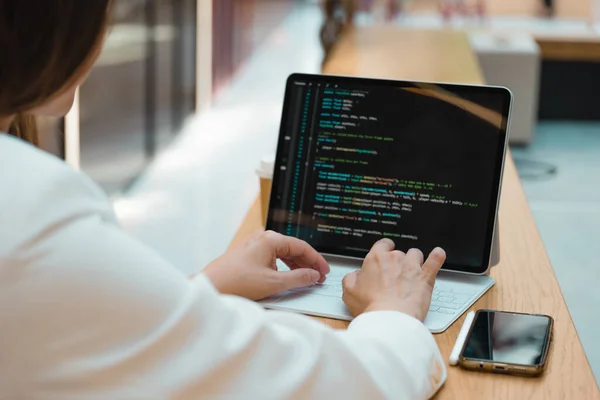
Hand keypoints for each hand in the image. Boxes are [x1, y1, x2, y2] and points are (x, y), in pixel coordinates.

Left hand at [202, 230, 329, 299]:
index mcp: (271, 239)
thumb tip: (313, 275)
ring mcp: (255, 246)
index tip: (324, 271)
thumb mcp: (274, 282)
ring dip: (296, 265)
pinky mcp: (249, 255)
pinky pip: (273, 258)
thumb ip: (298, 278)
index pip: (302, 246)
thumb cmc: (236, 282)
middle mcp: (263, 238)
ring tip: (306, 278)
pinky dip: (284, 267)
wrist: (211, 287)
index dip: (316, 260)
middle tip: (318, 277)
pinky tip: (288, 277)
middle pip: (293, 248)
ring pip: (283, 253)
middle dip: (307, 263)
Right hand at [342, 238, 445, 320]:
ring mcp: (412, 266)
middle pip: (398, 252)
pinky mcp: (425, 277)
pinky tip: (438, 254)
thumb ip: (351, 279)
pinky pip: (435, 260)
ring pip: (415, 254)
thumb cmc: (371, 307)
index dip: (384, 249)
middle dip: (397, 262)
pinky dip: (437, 257)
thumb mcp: (349, 293)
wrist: (390, 319)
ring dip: (414, 261)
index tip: (384, 255)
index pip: (382, 244)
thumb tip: (356, 275)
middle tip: (394, 277)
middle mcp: (395, 258)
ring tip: (411, 273)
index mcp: (375, 259)